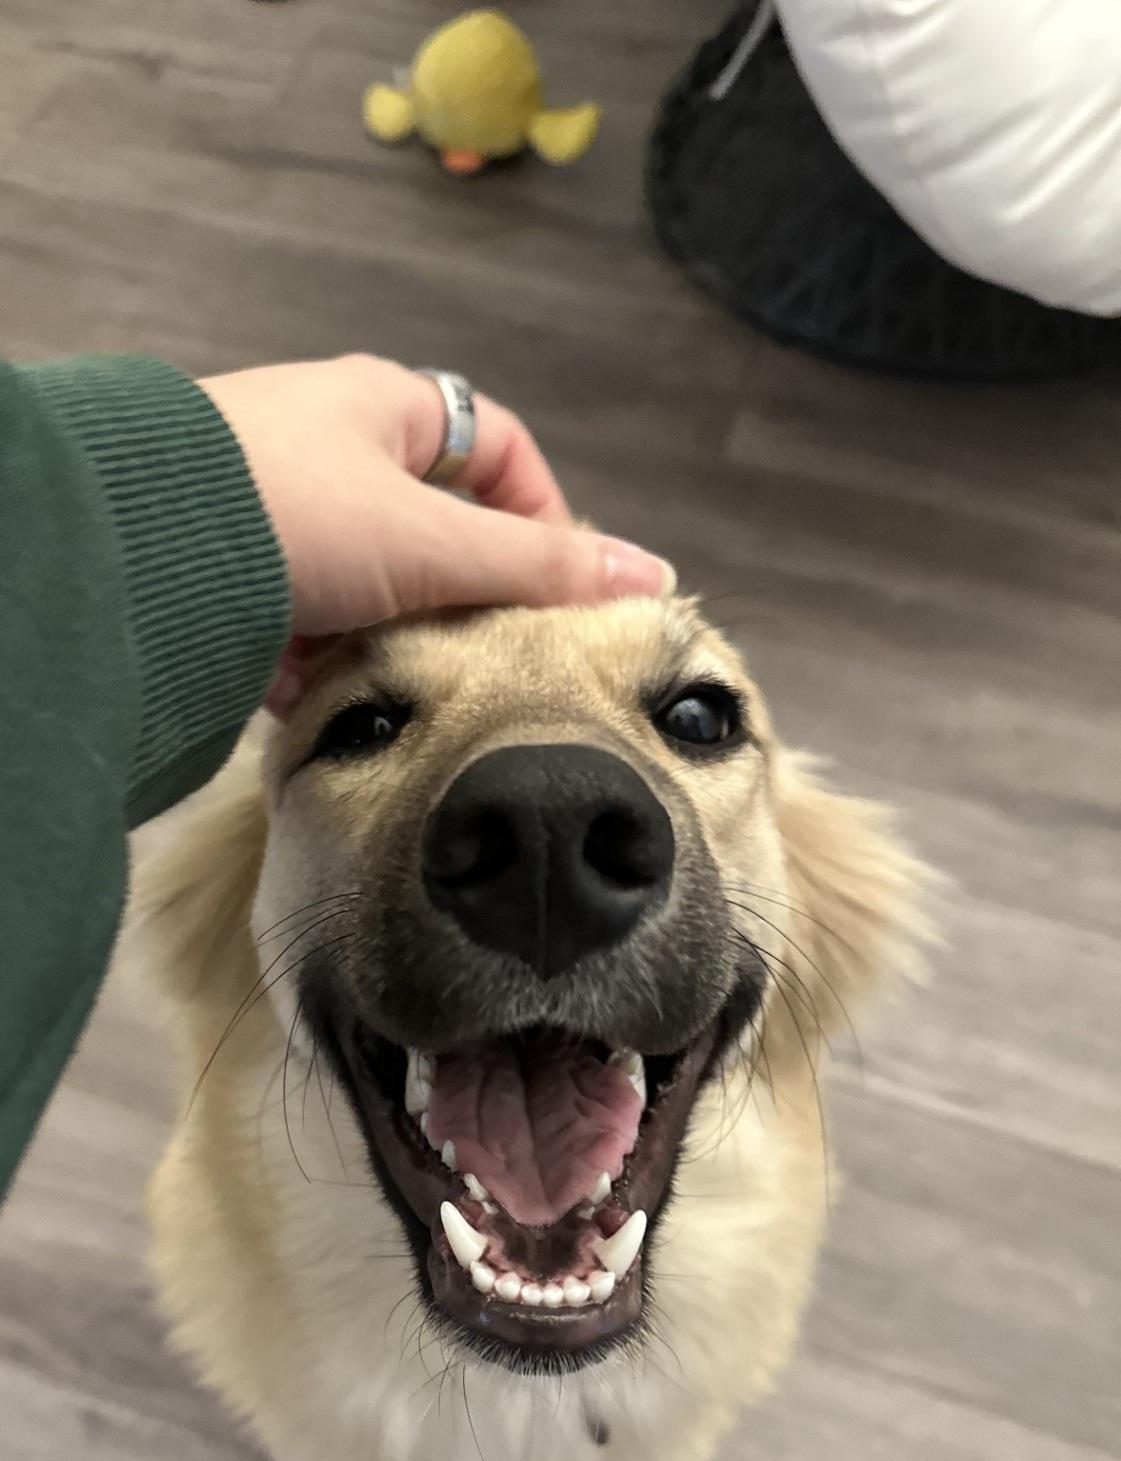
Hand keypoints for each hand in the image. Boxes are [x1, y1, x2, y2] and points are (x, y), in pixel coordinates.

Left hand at [198, 356, 673, 714]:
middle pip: (432, 529)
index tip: (557, 592)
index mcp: (383, 408)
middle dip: (461, 598)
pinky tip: (335, 702)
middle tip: (488, 658)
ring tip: (414, 691)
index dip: (542, 515)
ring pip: (369, 586)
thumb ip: (538, 568)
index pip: (497, 448)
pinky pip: (302, 626)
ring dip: (393, 640)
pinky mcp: (229, 575)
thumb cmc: (294, 513)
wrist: (138, 553)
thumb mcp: (434, 542)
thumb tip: (652, 576)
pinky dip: (326, 666)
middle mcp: (327, 448)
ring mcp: (275, 513)